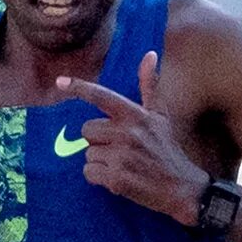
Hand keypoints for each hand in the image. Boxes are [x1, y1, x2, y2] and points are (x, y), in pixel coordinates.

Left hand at [58, 55, 208, 225]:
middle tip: (121, 150)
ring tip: (123, 165)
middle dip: (98, 142)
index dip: (80, 88)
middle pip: (86, 130)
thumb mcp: (161, 116)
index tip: (59, 81)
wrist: (182, 187)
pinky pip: (88, 173)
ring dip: (100, 162)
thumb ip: (149, 87)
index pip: (103, 97)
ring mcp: (122, 156)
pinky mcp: (116, 178)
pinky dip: (98, 178)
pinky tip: (118, 178)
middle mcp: (129, 133)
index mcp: (137, 116)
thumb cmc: (167, 150)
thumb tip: (149, 54)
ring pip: (87, 154)